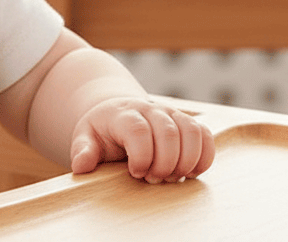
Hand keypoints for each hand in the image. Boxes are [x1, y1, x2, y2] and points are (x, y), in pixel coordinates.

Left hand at [69, 96, 214, 182]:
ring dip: (186, 161)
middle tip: (153, 178)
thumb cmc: (103, 131)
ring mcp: (170, 114)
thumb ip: (82, 150)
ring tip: (171, 177)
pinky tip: (190, 172)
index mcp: (123, 114)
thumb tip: (81, 165)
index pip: (138, 129)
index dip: (141, 155)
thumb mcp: (86, 138)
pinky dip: (204, 157)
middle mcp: (149, 109)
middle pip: (168, 132)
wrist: (118, 113)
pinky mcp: (186, 123)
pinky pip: (205, 135)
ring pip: (191, 131)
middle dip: (165, 163)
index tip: (135, 172)